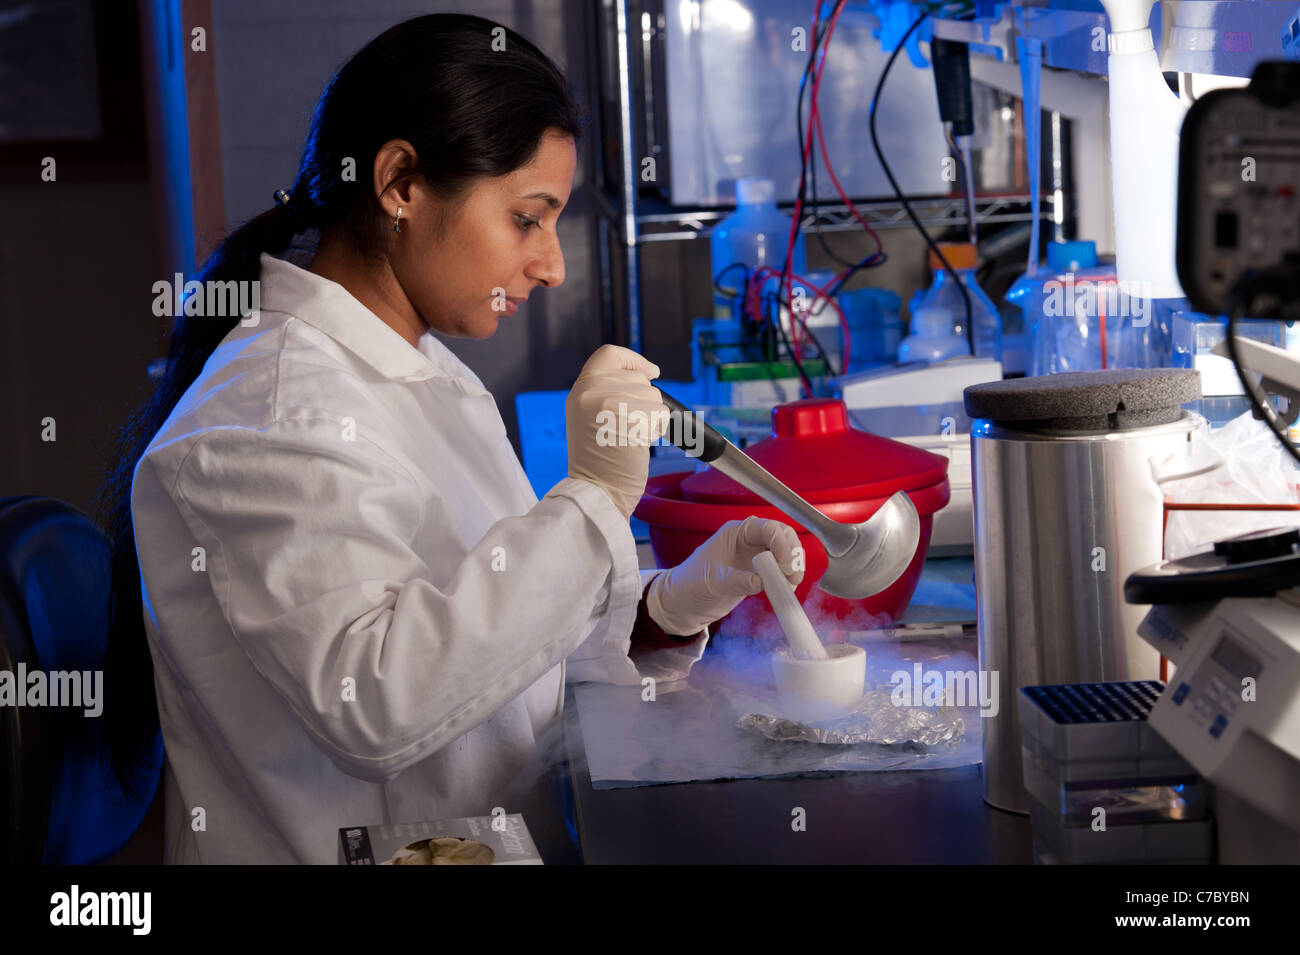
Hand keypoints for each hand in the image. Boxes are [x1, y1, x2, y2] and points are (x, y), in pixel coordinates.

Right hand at [565, 345, 667, 520]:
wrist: (597, 492)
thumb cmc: (600, 460)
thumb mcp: (591, 416)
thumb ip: (608, 391)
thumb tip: (648, 374)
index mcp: (580, 389)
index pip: (609, 353)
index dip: (634, 360)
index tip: (651, 373)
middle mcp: (590, 392)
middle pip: (638, 379)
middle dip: (645, 402)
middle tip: (629, 428)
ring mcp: (608, 404)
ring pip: (653, 397)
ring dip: (651, 418)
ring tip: (630, 438)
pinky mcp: (629, 420)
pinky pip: (660, 414)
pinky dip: (656, 430)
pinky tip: (637, 444)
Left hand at [645, 517, 803, 635]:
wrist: (683, 603)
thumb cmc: (691, 585)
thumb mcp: (713, 583)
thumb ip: (738, 581)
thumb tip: (761, 581)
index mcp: (736, 532)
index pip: (767, 528)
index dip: (782, 545)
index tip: (786, 566)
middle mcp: (748, 539)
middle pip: (782, 536)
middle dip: (792, 553)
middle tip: (793, 576)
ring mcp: (755, 554)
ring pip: (785, 551)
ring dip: (793, 565)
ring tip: (791, 584)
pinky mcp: (758, 571)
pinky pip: (780, 569)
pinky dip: (787, 577)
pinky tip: (786, 589)